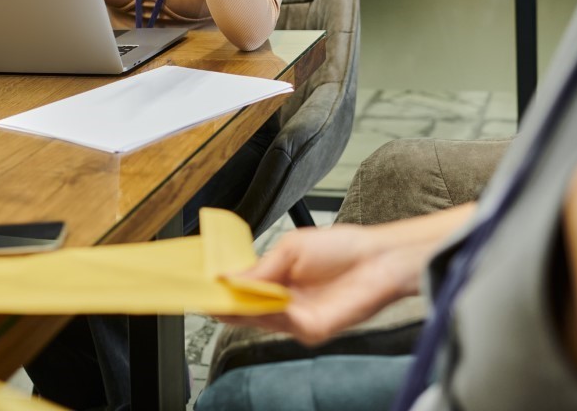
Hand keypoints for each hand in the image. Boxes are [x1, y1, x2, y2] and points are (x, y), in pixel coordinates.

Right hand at [217, 223, 424, 345]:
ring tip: (219, 292)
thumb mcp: (293, 247)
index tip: (197, 282)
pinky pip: (280, 323)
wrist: (379, 258)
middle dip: (219, 300)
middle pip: (241, 308)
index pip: (239, 289)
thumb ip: (261, 266)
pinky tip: (259, 296)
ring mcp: (295, 317)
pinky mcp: (310, 329)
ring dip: (238, 307)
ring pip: (255, 318)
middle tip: (198, 292)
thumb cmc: (344, 248)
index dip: (218, 287)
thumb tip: (228, 277)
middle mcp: (282, 302)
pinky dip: (267, 311)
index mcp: (275, 279)